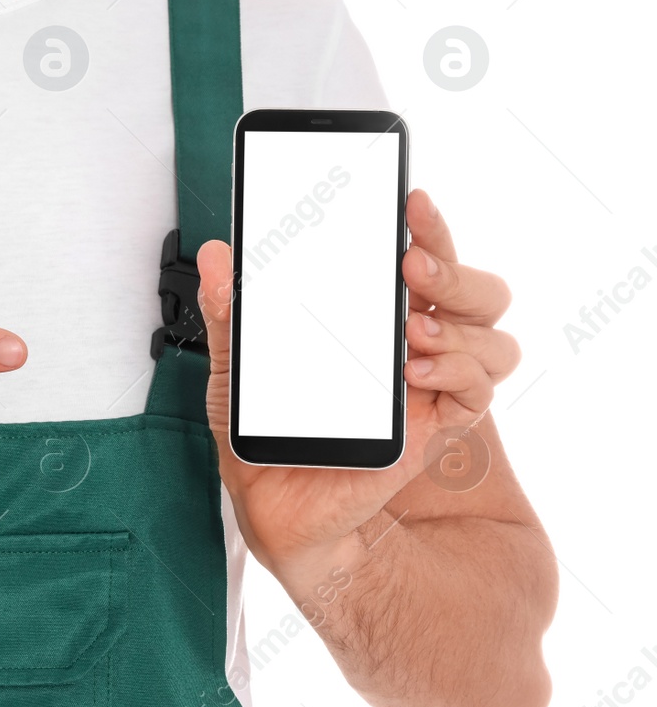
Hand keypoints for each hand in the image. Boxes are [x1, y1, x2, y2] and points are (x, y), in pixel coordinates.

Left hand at [197, 188, 520, 576]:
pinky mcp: (435, 426)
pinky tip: (414, 370)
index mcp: (369, 316)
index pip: (419, 255)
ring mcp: (430, 383)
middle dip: (452, 263)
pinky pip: (477, 390)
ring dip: (459, 320)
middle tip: (410, 260)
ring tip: (411, 328)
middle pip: (472, 287)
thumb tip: (216, 257)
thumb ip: (229, 312)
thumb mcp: (235, 367)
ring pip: (491, 333)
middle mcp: (411, 342)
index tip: (411, 198)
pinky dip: (456, 371)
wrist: (273, 508)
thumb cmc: (262, 431)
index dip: (428, 224)